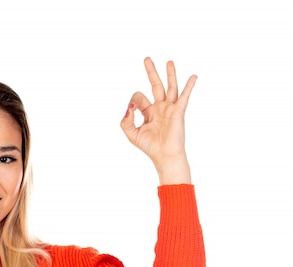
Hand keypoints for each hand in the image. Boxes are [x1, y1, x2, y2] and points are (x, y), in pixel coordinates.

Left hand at [120, 58, 196, 183]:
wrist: (164, 155)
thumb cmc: (149, 146)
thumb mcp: (131, 133)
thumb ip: (126, 120)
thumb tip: (129, 107)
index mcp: (149, 112)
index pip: (139, 97)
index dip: (133, 101)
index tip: (132, 110)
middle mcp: (160, 107)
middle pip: (156, 85)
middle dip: (151, 72)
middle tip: (147, 59)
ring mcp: (170, 108)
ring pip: (170, 87)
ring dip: (170, 74)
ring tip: (169, 61)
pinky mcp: (178, 112)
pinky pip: (184, 96)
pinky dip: (189, 86)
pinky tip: (193, 76)